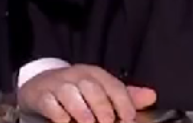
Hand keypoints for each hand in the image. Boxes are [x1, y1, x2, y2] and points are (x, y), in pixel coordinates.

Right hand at [20, 64, 155, 122]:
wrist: (41, 85)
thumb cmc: (77, 91)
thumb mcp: (101, 90)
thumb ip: (125, 96)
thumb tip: (152, 96)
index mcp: (96, 74)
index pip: (113, 85)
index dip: (123, 102)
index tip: (129, 119)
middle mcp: (77, 75)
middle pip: (92, 88)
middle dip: (102, 108)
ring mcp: (58, 84)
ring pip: (71, 94)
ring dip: (81, 112)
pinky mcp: (41, 95)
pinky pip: (50, 103)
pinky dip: (59, 114)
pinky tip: (66, 122)